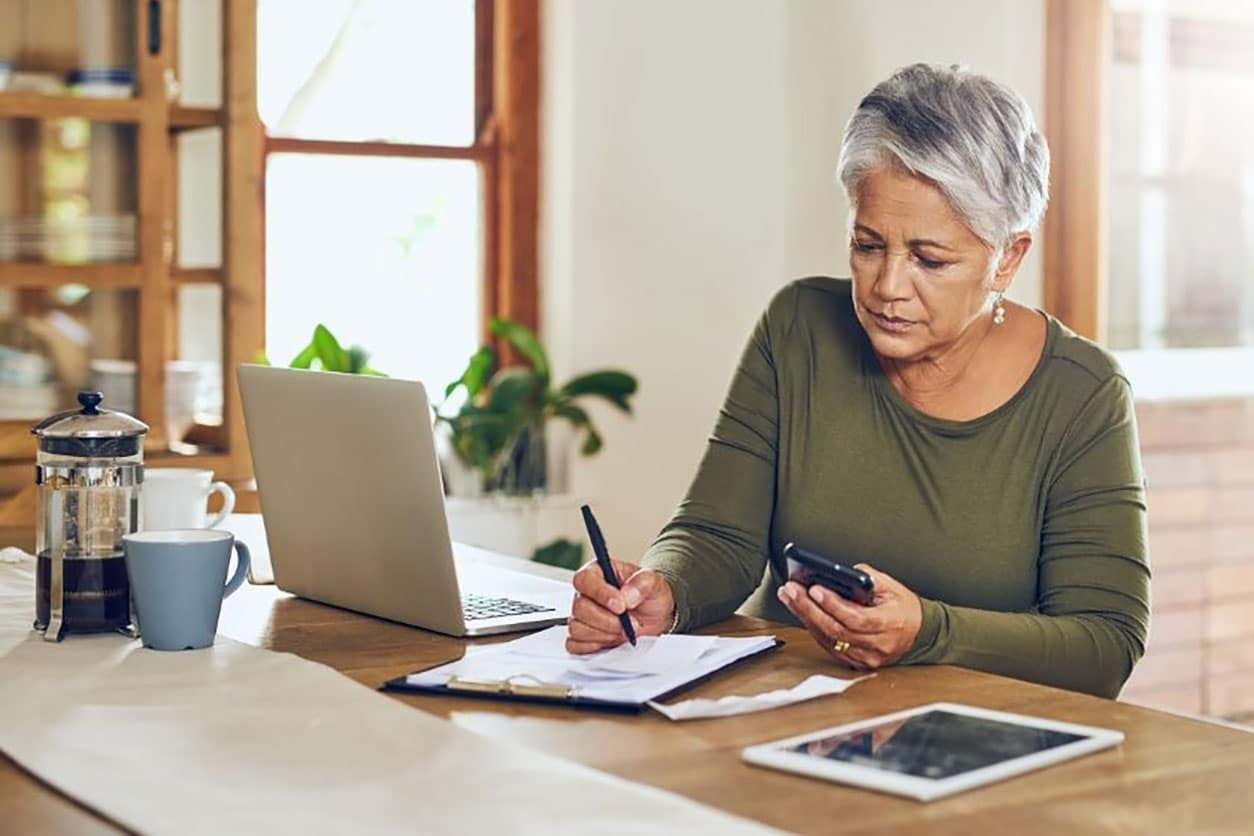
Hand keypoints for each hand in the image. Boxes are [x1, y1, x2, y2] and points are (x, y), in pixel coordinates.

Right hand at [566, 559, 675, 653]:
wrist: (655, 616)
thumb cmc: (649, 594)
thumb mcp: (653, 582)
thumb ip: (641, 584)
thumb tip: (626, 597)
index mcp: (597, 573)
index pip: (584, 580)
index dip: (600, 594)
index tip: (620, 606)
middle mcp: (585, 594)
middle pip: (579, 608)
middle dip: (608, 620)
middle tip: (630, 623)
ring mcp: (581, 616)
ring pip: (577, 628)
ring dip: (605, 634)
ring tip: (624, 630)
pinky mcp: (581, 637)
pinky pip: (575, 645)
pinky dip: (594, 646)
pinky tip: (611, 640)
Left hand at [776, 564, 920, 670]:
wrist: (920, 633)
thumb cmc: (905, 608)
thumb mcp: (892, 586)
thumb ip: (867, 578)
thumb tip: (839, 573)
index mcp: (889, 624)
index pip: (856, 618)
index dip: (832, 604)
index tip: (814, 589)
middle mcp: (877, 645)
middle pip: (836, 629)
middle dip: (809, 608)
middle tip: (791, 590)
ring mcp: (866, 657)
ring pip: (829, 639)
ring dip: (805, 617)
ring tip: (789, 597)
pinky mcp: (857, 662)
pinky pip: (830, 646)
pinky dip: (814, 628)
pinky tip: (801, 612)